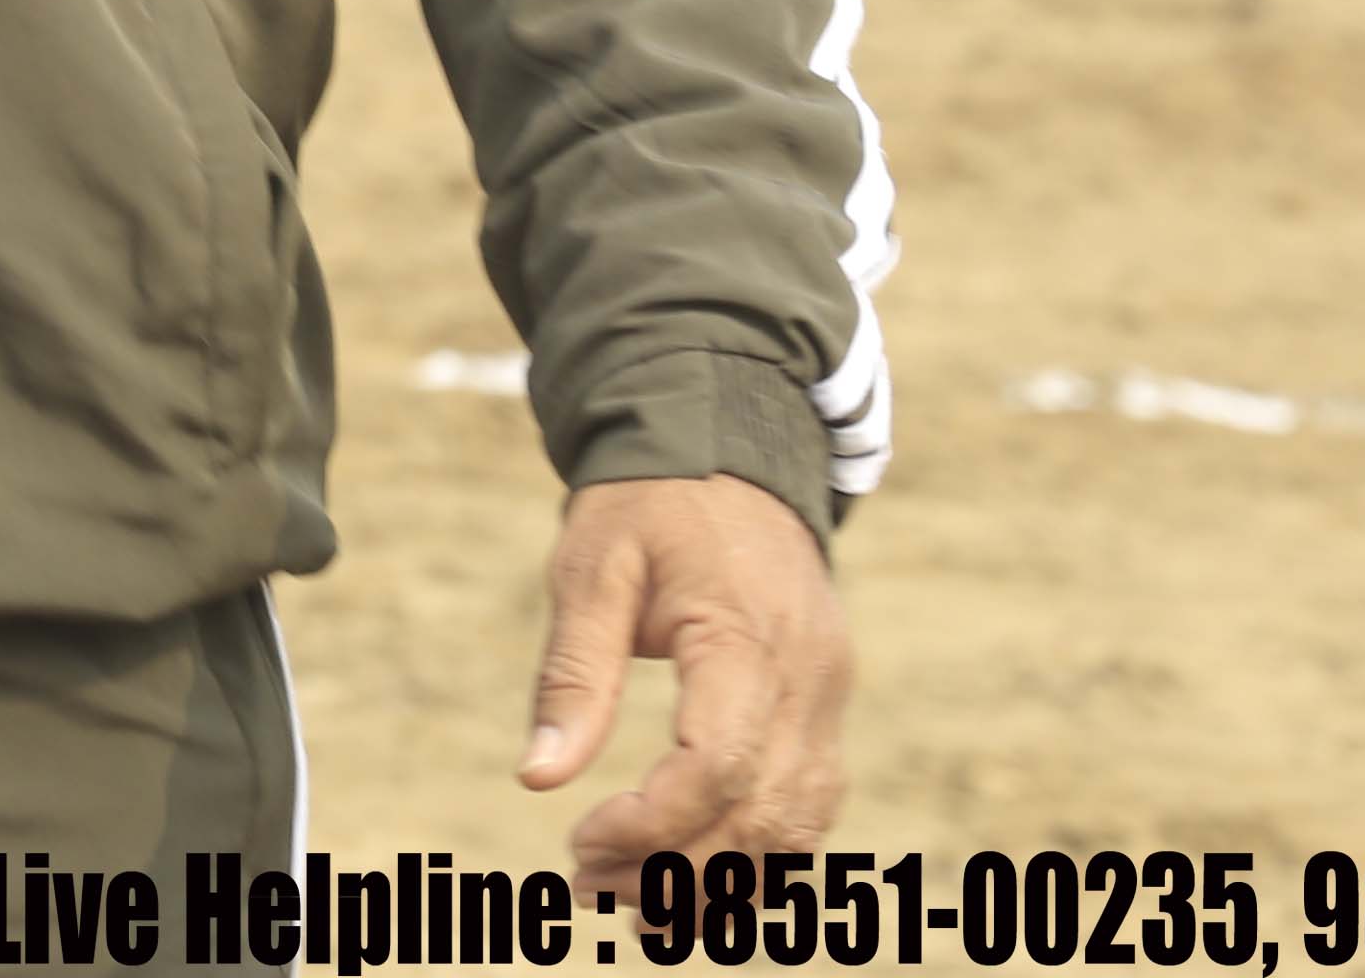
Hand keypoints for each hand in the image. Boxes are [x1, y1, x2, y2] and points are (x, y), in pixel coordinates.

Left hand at [520, 473, 850, 891]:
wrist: (727, 452)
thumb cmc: (648, 507)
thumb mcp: (589, 569)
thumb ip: (572, 674)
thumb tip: (536, 779)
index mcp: (747, 638)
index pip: (717, 766)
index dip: (652, 824)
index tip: (580, 841)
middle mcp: (808, 677)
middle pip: (761, 814)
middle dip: (676, 871)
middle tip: (588, 891)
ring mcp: (828, 696)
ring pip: (797, 826)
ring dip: (723, 883)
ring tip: (639, 912)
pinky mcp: (825, 706)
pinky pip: (811, 805)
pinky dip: (761, 855)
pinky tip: (697, 877)